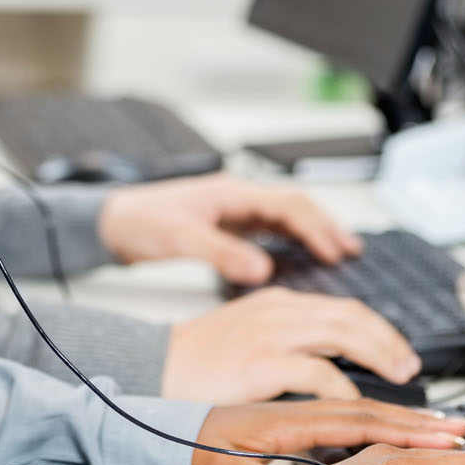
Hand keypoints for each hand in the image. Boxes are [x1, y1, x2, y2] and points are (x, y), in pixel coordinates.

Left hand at [96, 173, 360, 283]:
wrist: (112, 221)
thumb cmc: (140, 222)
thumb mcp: (181, 240)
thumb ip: (221, 255)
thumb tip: (261, 271)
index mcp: (230, 193)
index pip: (286, 205)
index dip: (314, 227)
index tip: (335, 250)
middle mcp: (236, 197)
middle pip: (292, 205)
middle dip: (324, 225)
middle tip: (351, 250)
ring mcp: (232, 209)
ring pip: (283, 216)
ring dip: (311, 231)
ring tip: (340, 252)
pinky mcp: (226, 224)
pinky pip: (268, 229)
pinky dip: (290, 240)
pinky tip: (300, 256)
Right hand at [163, 287, 420, 401]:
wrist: (155, 367)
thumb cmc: (198, 361)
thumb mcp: (250, 337)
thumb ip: (288, 342)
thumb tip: (328, 364)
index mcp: (278, 302)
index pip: (342, 307)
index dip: (377, 328)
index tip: (397, 350)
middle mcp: (279, 310)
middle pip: (352, 315)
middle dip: (388, 339)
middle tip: (411, 365)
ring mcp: (271, 332)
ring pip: (344, 333)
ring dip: (379, 354)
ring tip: (400, 376)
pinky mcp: (261, 360)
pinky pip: (317, 370)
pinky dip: (343, 387)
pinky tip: (355, 402)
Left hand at [189, 401, 464, 464]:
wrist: (144, 428)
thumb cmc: (181, 453)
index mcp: (281, 419)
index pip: (356, 421)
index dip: (403, 429)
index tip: (443, 436)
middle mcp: (289, 405)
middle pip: (365, 407)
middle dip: (417, 418)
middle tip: (463, 429)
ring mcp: (286, 406)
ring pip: (355, 402)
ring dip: (400, 411)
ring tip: (440, 421)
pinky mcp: (280, 414)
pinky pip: (337, 405)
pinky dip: (372, 415)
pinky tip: (390, 425)